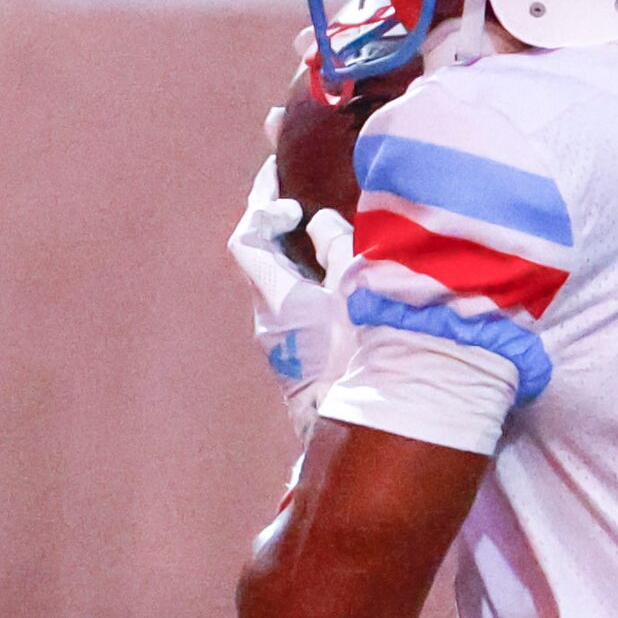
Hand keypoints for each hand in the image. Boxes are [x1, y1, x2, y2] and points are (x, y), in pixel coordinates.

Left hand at [228, 157, 358, 438]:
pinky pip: (295, 307)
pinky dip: (307, 281)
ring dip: (293, 254)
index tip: (290, 196)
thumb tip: (319, 222)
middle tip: (289, 190)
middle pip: (258, 259)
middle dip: (273, 222)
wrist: (370, 427)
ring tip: (318, 229)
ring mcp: (282, 343)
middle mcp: (269, 319)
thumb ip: (338, 246)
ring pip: (277, 284)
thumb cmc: (365, 354)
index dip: (263, 207)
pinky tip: (334, 277)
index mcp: (278, 298)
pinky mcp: (299, 360)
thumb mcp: (358, 287)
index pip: (248, 238)